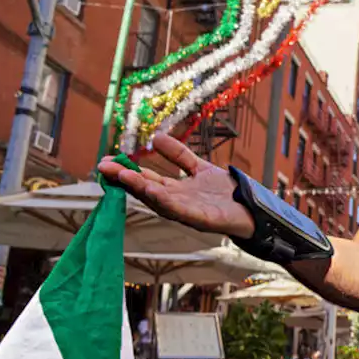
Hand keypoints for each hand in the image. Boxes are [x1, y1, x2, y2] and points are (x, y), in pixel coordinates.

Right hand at [97, 133, 255, 238]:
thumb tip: (155, 137)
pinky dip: (169, 202)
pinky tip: (156, 192)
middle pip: (148, 191)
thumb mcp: (200, 168)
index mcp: (175, 192)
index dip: (127, 171)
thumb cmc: (227, 193)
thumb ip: (179, 155)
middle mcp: (178, 203)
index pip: (146, 180)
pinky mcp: (206, 221)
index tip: (106, 161)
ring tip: (125, 176)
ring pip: (162, 201)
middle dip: (126, 180)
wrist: (255, 210)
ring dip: (143, 190)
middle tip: (103, 167)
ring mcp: (190, 213)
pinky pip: (184, 212)